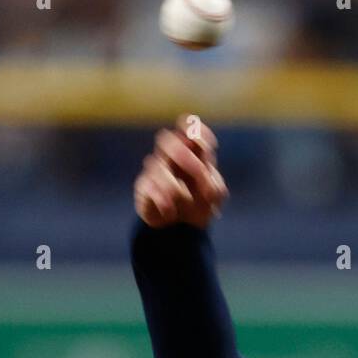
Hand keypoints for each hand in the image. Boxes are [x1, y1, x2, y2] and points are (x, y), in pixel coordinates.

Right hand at [133, 115, 228, 229]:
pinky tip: (171, 212)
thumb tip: (203, 180)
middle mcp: (169, 157)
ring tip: (187, 202)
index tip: (208, 148)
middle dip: (186, 158)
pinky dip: (163, 201)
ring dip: (176, 187)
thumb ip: (214, 184)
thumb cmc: (199, 205)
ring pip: (156, 166)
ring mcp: (154, 171)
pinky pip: (149, 188)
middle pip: (165, 139)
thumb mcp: (214, 196)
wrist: (183, 230)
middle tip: (200, 175)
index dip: (195, 130)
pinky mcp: (143, 189)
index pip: (186, 126)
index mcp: (190, 151)